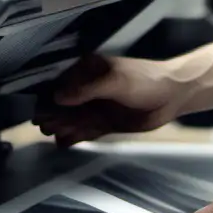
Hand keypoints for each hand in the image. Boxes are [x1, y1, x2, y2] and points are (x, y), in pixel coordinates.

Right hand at [33, 53, 182, 146]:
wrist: (173, 96)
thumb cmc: (146, 81)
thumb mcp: (116, 81)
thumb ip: (87, 90)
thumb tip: (58, 97)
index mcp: (88, 70)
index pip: (59, 83)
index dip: (46, 99)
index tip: (40, 113)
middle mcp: (88, 87)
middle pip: (61, 104)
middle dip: (53, 116)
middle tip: (48, 126)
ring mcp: (95, 106)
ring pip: (70, 119)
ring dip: (61, 127)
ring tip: (58, 134)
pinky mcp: (103, 122)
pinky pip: (83, 131)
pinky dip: (73, 137)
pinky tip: (64, 143)